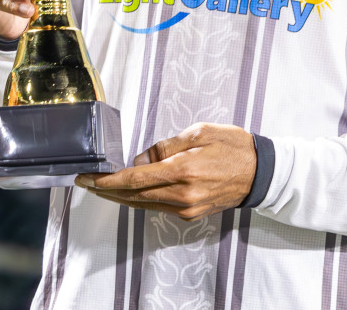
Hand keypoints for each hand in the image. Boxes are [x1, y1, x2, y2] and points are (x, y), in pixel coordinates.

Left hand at [75, 123, 256, 220]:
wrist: (262, 172)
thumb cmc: (233, 146)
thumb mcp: (200, 132)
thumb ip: (166, 146)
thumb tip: (140, 158)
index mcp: (183, 171)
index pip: (135, 179)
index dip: (107, 181)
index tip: (88, 177)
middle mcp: (182, 195)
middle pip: (133, 197)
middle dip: (106, 190)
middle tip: (84, 182)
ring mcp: (187, 209)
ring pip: (143, 205)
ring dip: (119, 197)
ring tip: (99, 187)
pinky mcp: (191, 214)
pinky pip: (157, 208)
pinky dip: (139, 200)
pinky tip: (128, 192)